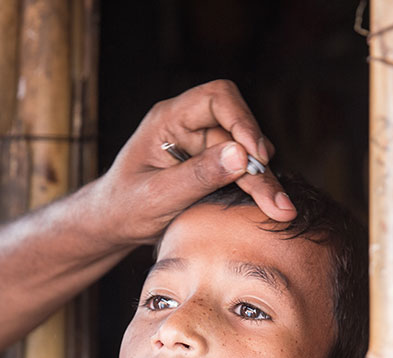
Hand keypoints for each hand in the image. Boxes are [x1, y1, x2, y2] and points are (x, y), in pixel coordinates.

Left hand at [88, 80, 296, 243]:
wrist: (112, 225)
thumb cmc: (123, 207)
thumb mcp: (157, 196)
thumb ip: (197, 175)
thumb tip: (241, 155)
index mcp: (168, 119)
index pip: (217, 98)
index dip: (242, 120)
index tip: (256, 154)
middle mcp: (189, 126)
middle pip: (238, 130)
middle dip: (259, 164)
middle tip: (276, 200)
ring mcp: (201, 146)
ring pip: (245, 153)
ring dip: (263, 180)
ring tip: (280, 209)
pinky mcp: (210, 167)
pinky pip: (240, 171)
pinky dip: (256, 188)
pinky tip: (271, 207)